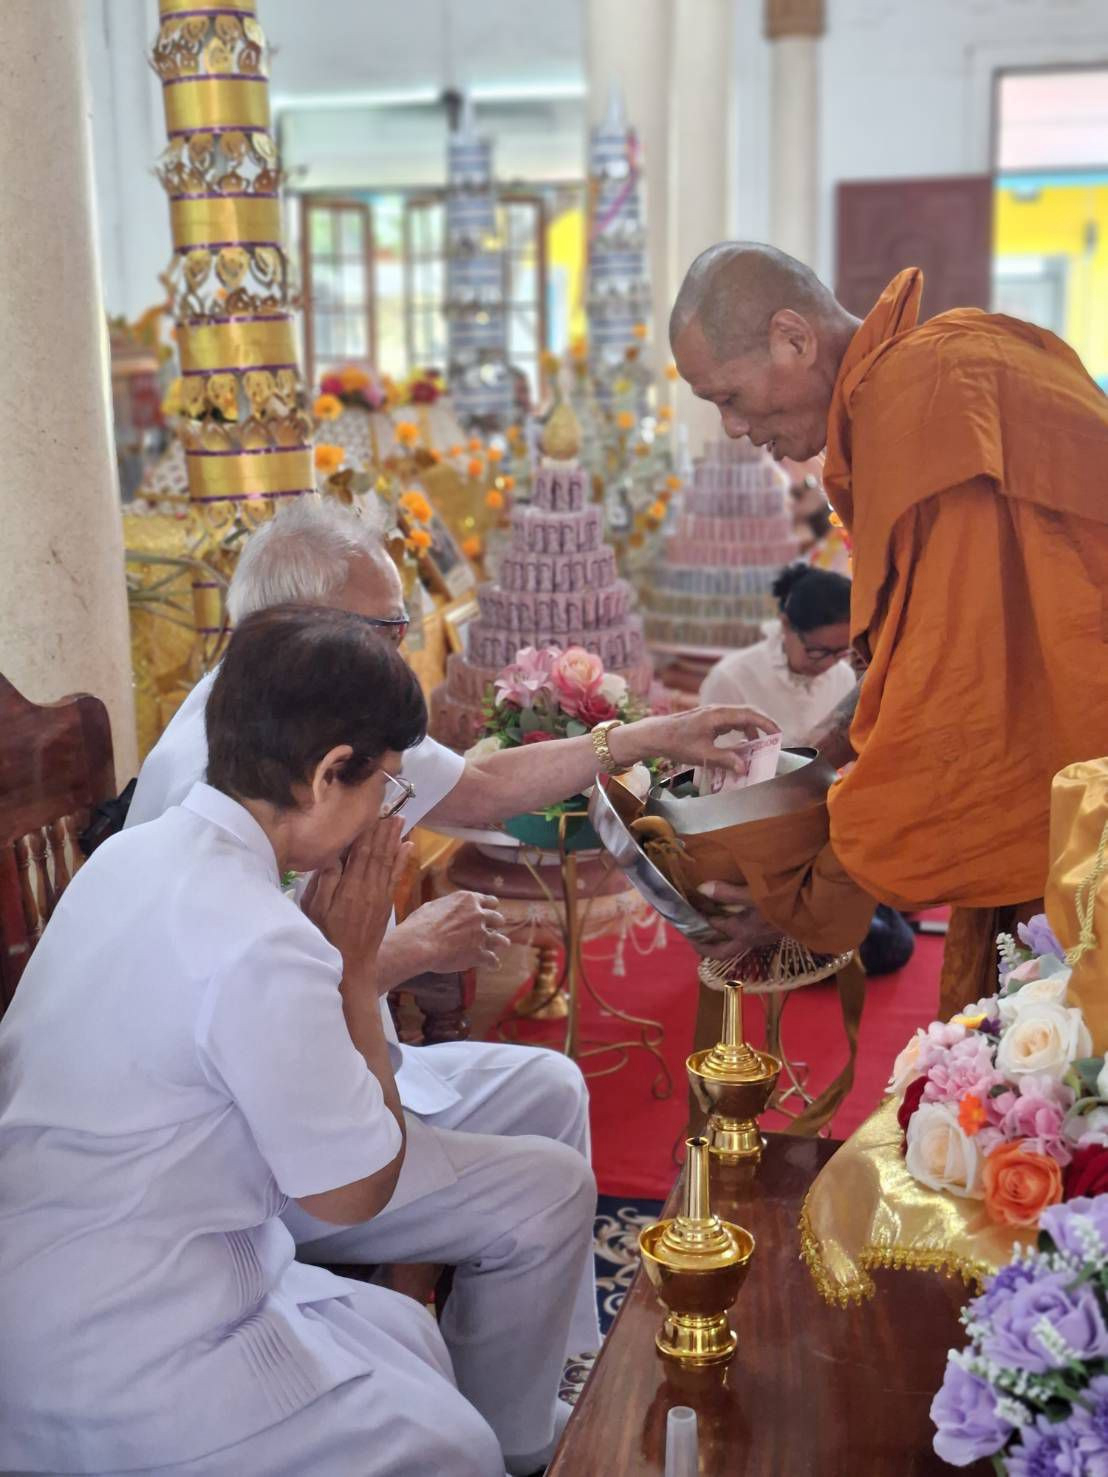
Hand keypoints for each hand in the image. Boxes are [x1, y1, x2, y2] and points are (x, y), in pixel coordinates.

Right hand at [302, 815, 412, 985]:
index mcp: (350, 887)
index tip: (372, 812)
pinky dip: (402, 860)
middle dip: (384, 830)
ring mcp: (380, 896)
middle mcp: (369, 888)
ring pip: (389, 861)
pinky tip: (408, 847)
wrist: (350, 966)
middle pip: (378, 852)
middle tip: (391, 808)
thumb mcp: (316, 910)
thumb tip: (333, 855)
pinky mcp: (385, 904)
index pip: (361, 852)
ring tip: (401, 820)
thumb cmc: (326, 937)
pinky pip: (395, 876)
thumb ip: (325, 882)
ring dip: (395, 839)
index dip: (368, 831)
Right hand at [405, 891, 510, 973]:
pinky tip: (493, 966)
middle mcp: (478, 915)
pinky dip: (493, 963)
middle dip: (495, 924)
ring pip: (500, 939)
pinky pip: (492, 960)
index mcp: (468, 900)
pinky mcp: (479, 953)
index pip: (490, 901)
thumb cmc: (420, 924)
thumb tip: (445, 910)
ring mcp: (481, 934)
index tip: (490, 911)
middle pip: (497, 919)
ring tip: (503, 945)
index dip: (490, 907)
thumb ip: (447, 907)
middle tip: (492, 929)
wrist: (419, 943)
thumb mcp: (433, 906)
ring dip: (501, 942)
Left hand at [612, 705, 779, 774]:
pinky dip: (741, 730)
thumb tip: (744, 768)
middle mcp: (718, 710)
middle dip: (763, 724)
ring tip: (759, 745)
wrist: (657, 735)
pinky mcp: (709, 719)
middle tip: (776, 737)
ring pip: (740, 717)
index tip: (778, 733)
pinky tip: (742, 743)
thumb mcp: (703, 755)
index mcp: (718, 715)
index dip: (766, 723)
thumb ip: (725, 760)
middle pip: (748, 713)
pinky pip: (731, 721)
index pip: (749, 715)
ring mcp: (713, 713)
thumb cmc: (678, 743)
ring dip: (751, 729)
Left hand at [690, 881, 783, 959]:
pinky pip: (741, 942)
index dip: (698, 916)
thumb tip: (701, 889)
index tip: (688, 907)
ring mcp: (758, 941)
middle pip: (719, 952)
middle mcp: (748, 940)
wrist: (814, 912)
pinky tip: (730, 925)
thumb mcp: (755, 893)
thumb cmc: (784, 901)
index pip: (713, 927)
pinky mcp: (767, 937)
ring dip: (716, 942)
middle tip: (689, 937)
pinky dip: (729, 937)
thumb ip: (728, 892)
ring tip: (705, 931)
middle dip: (702, 947)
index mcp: (742, 931)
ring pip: (730, 949)